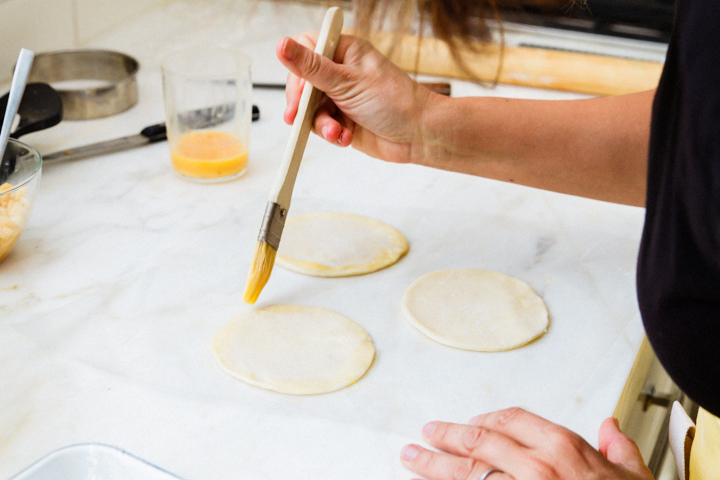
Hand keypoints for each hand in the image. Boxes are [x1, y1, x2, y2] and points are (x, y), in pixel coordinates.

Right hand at [276, 33, 439, 163]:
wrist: (420, 136)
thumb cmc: (396, 102)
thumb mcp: (348, 82)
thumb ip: (311, 67)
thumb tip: (281, 45)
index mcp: (344, 51)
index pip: (305, 50)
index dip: (297, 72)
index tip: (298, 92)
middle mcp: (340, 72)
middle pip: (302, 83)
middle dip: (303, 105)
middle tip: (299, 118)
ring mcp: (341, 97)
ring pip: (310, 109)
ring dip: (321, 124)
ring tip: (337, 132)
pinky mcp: (342, 120)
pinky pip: (322, 127)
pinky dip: (332, 134)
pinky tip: (345, 138)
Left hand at [400, 408, 653, 479]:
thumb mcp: (633, 477)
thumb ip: (618, 450)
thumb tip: (610, 429)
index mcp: (563, 446)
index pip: (510, 420)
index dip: (483, 420)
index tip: (468, 424)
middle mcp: (537, 466)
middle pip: (478, 443)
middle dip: (446, 438)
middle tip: (425, 436)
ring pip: (467, 473)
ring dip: (434, 465)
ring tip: (411, 457)